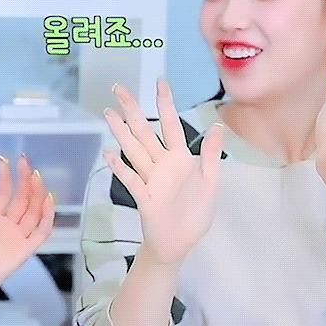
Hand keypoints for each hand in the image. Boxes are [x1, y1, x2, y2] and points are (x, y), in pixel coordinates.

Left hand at [0, 155, 54, 299]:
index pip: (4, 194)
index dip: (6, 177)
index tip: (5, 160)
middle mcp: (8, 227)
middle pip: (22, 199)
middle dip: (24, 180)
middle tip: (25, 162)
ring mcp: (18, 237)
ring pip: (34, 211)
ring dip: (37, 193)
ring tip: (36, 175)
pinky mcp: (25, 250)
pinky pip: (42, 232)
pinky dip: (47, 216)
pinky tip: (48, 199)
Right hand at [102, 78, 223, 266]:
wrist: (181, 242)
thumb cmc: (195, 212)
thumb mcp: (211, 181)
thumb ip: (211, 153)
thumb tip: (217, 124)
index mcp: (180, 158)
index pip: (171, 125)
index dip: (165, 104)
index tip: (160, 82)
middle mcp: (162, 164)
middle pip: (145, 132)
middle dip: (133, 110)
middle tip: (119, 88)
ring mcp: (150, 179)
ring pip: (134, 150)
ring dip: (121, 132)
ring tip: (109, 113)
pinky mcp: (144, 197)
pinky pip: (131, 179)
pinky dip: (119, 166)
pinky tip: (108, 153)